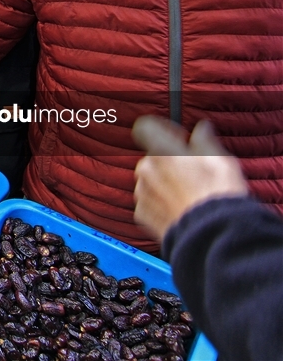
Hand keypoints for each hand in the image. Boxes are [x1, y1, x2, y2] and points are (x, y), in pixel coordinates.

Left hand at [132, 116, 248, 243]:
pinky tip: (180, 208)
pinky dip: (160, 204)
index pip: (145, 127)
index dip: (162, 130)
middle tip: (191, 172)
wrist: (213, 234)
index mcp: (162, 151)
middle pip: (151, 158)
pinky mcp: (141, 214)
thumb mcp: (219, 159)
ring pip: (149, 180)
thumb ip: (204, 140)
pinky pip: (148, 202)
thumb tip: (201, 130)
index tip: (176, 137)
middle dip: (167, 162)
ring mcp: (141, 192)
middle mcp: (146, 169)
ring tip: (188, 195)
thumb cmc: (218, 196)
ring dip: (163, 183)